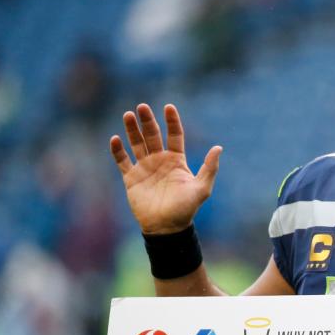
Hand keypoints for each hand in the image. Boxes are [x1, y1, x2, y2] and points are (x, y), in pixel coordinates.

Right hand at [109, 103, 221, 234]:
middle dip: (147, 121)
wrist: (167, 227)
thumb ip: (209, 168)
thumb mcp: (201, 188)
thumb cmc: (186, 209)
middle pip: (152, 135)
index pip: (175, 135)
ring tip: (127, 115)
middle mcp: (160, 161)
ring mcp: (145, 168)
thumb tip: (219, 147)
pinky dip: (118, 151)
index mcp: (177, 160)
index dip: (172, 121)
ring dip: (131, 130)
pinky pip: (122, 161)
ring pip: (136, 144)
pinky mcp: (131, 178)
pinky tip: (115, 139)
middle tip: (142, 107)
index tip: (169, 107)